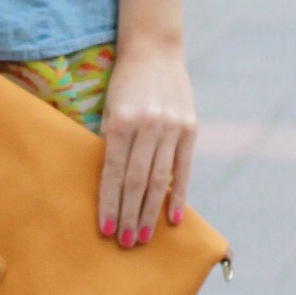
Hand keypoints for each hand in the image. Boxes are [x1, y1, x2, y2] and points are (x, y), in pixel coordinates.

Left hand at [98, 40, 195, 247]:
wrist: (154, 51)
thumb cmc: (123, 84)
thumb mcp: (109, 108)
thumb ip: (110, 142)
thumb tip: (108, 185)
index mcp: (122, 121)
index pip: (114, 172)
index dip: (109, 203)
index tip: (105, 230)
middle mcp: (148, 126)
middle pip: (137, 181)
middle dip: (129, 215)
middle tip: (125, 243)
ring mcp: (172, 128)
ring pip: (160, 179)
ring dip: (150, 212)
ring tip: (143, 237)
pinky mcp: (190, 129)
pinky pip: (183, 169)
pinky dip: (178, 195)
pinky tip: (172, 218)